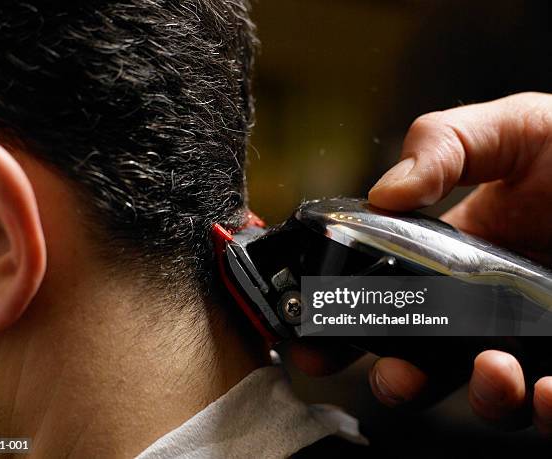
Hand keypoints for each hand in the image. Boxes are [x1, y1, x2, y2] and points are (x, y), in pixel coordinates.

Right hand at [366, 92, 551, 433]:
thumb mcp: (507, 130)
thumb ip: (440, 147)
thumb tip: (383, 192)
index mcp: (455, 257)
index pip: (389, 302)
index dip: (348, 329)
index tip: (318, 345)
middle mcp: (487, 305)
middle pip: (425, 365)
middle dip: (395, 381)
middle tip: (394, 375)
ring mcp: (534, 337)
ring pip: (489, 397)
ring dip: (480, 397)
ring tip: (494, 368)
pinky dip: (545, 412)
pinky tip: (551, 390)